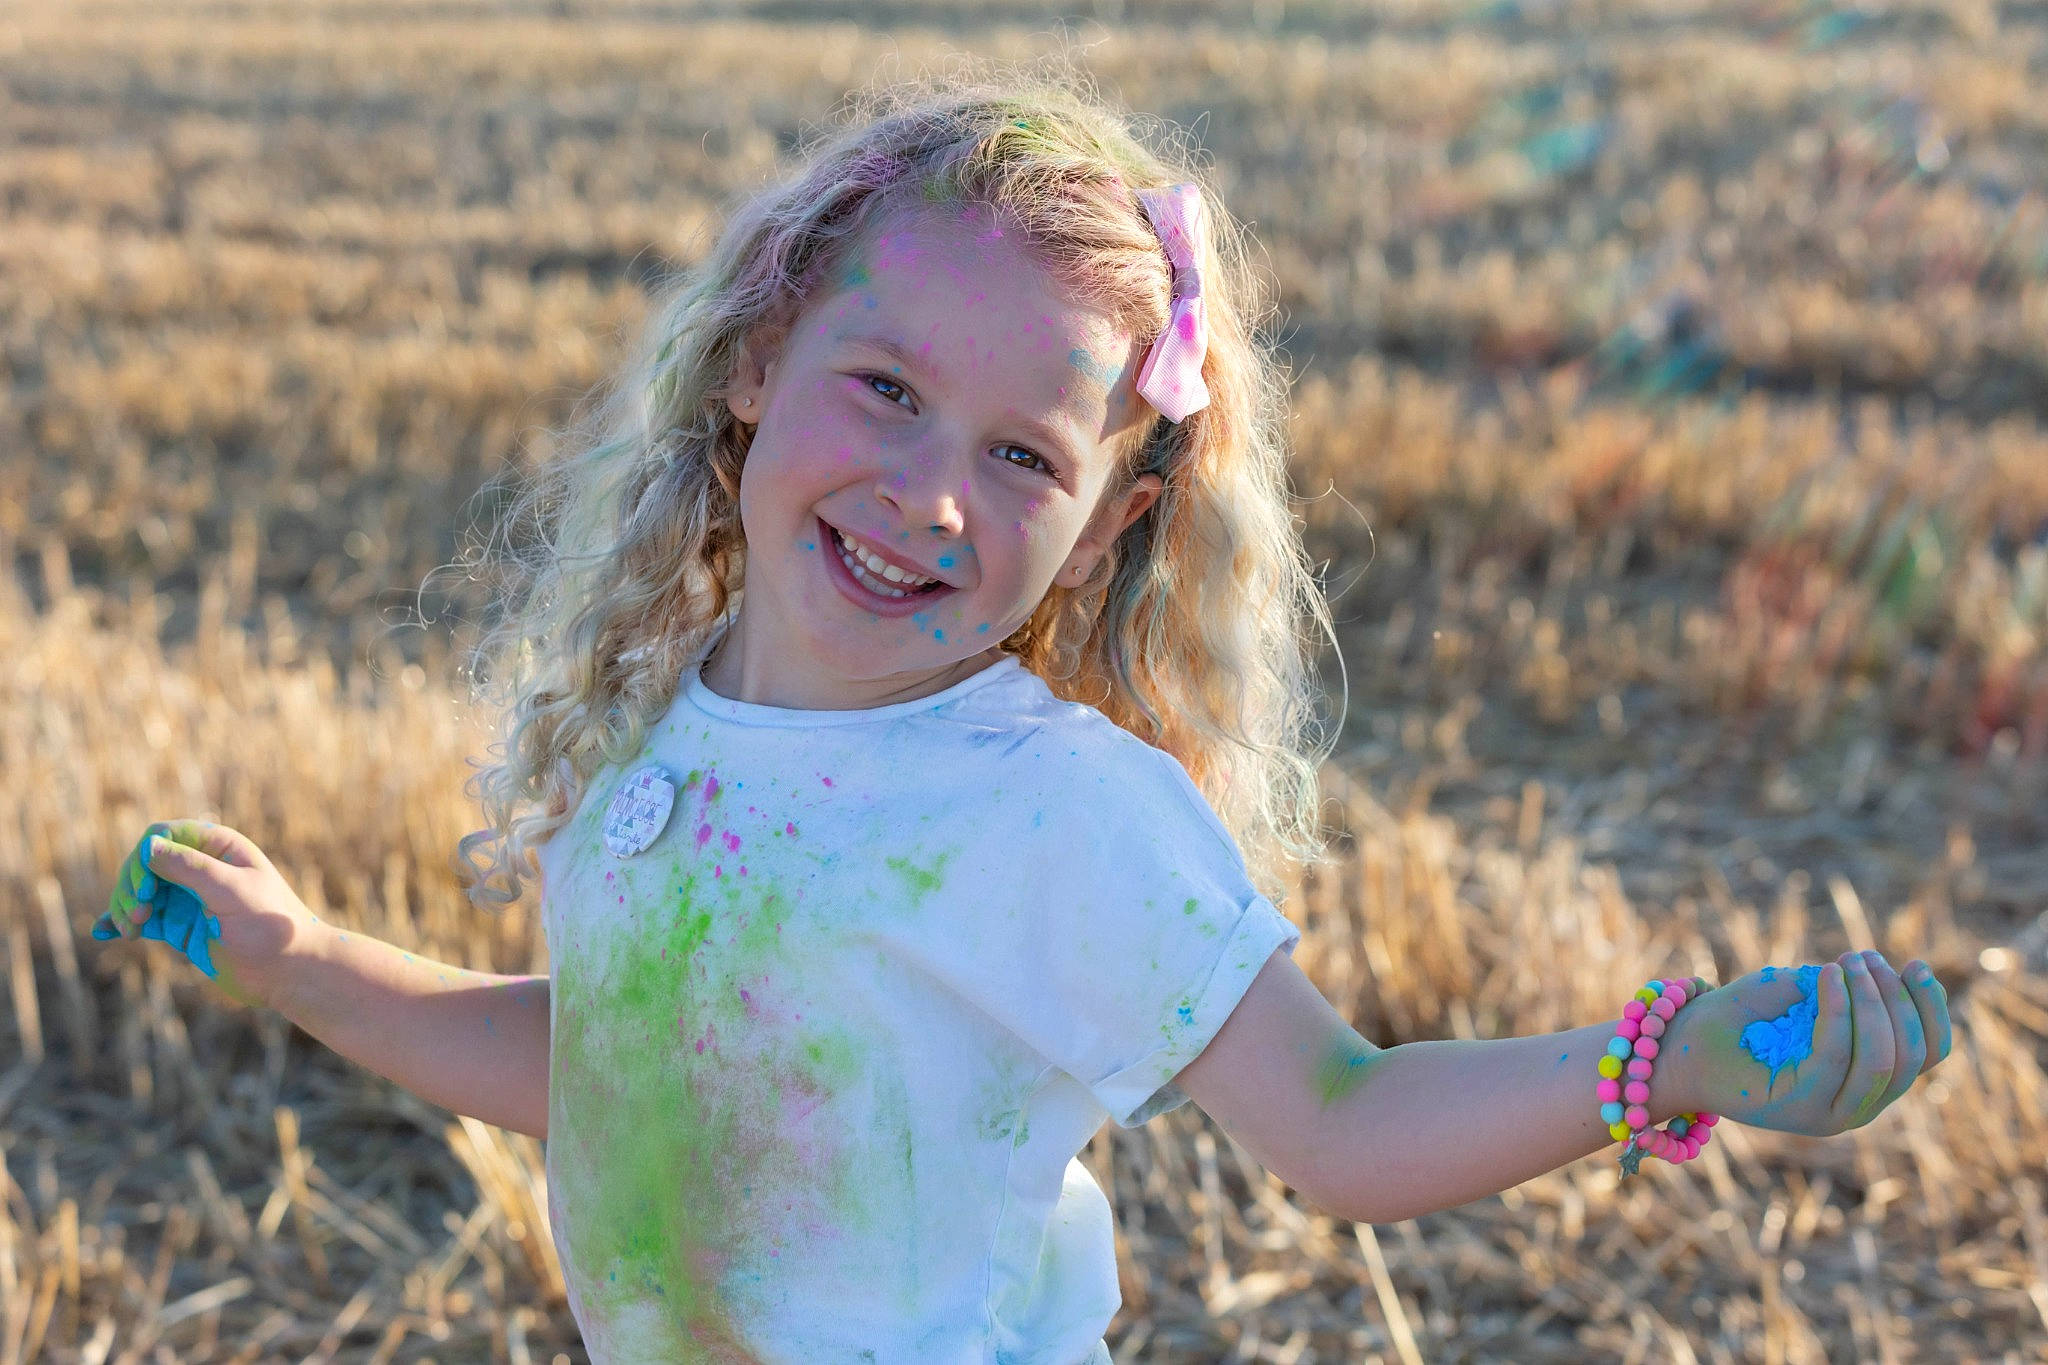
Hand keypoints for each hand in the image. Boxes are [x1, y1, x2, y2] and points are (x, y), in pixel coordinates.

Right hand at [95, 819, 322, 1009]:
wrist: (290, 971)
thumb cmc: (271, 926)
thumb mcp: (232, 891)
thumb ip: (191, 868)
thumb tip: (148, 846)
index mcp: (220, 847)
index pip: (164, 835)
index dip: (144, 858)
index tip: (144, 891)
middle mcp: (201, 868)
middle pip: (144, 863)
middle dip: (131, 886)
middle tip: (135, 916)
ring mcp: (188, 898)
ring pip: (139, 892)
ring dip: (124, 907)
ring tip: (129, 929)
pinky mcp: (180, 926)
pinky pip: (143, 919)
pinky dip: (122, 922)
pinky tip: (104, 931)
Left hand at [1666, 950, 1949, 1136]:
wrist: (1677, 1044)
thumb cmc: (1740, 1016)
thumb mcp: (1806, 996)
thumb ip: (1851, 994)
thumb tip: (1893, 976)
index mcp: (1868, 1080)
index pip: (1929, 1053)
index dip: (1931, 1008)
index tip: (1914, 964)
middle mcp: (1857, 1105)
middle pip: (1911, 1055)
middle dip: (1895, 998)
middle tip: (1865, 957)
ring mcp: (1830, 1113)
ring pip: (1881, 1059)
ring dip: (1872, 1002)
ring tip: (1849, 962)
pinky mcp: (1798, 1108)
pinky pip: (1835, 1056)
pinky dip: (1839, 1011)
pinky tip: (1829, 976)